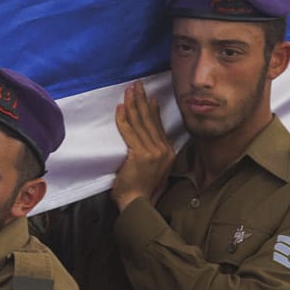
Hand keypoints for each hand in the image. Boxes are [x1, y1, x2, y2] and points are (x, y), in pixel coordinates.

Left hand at [109, 82, 176, 210]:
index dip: (152, 109)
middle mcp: (163, 150)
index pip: (159, 125)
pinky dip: (123, 119)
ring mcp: (153, 152)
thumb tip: (153, 141)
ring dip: (133, 104)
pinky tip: (120, 108)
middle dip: (142, 100)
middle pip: (151, 119)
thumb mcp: (157, 170)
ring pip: (141, 122)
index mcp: (168, 152)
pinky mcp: (140, 154)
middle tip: (137, 85)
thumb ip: (157, 154)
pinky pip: (129, 132)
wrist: (139, 204)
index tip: (148, 96)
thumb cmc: (143, 190)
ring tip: (129, 91)